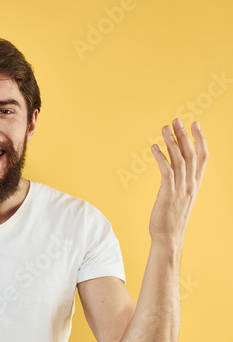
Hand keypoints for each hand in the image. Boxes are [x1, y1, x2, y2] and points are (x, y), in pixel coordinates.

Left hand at [149, 118, 208, 247]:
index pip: (203, 157)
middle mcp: (190, 184)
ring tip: (164, 128)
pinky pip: (166, 171)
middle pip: (191, 154)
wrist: (169, 236)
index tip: (195, 124)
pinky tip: (153, 147)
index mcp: (195, 183)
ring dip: (171, 142)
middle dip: (184, 135)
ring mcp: (180, 189)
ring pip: (179, 160)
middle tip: (177, 120)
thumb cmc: (171, 216)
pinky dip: (161, 158)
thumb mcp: (180, 194)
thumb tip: (173, 163)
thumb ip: (179, 179)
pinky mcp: (168, 194)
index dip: (200, 139)